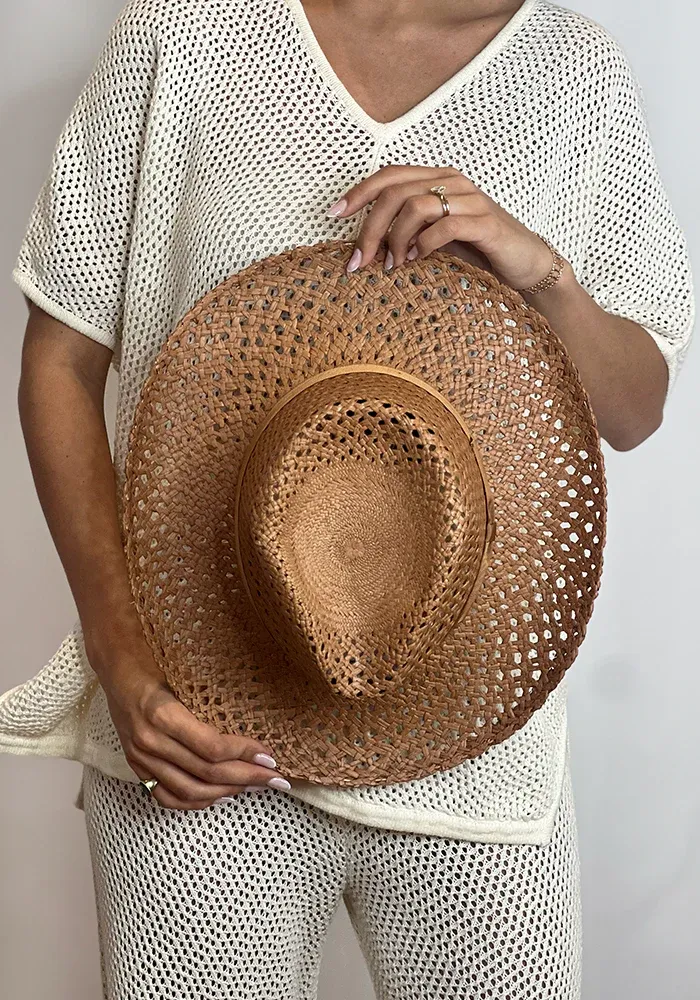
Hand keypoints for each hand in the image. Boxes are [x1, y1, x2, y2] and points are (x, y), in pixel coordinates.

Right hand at [91, 638, 288, 809]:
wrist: (116, 668)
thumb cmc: (156, 663)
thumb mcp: (185, 676)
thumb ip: (212, 705)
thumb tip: (253, 728)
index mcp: (163, 714)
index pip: (213, 748)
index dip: (245, 755)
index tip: (270, 756)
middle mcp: (150, 741)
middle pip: (206, 772)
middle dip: (247, 777)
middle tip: (275, 778)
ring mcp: (140, 758)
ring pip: (190, 790)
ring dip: (227, 791)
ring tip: (255, 786)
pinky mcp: (136, 766)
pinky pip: (167, 796)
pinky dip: (196, 802)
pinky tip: (220, 796)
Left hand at [327, 164, 554, 289]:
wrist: (523, 264)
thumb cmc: (476, 252)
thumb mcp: (432, 239)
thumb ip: (405, 232)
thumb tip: (366, 246)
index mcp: (437, 179)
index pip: (388, 176)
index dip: (358, 193)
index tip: (333, 215)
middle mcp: (452, 182)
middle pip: (394, 193)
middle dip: (369, 228)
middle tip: (359, 262)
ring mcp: (470, 200)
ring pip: (415, 206)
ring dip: (395, 239)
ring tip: (393, 266)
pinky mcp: (485, 223)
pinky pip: (444, 225)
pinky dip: (424, 244)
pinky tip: (419, 260)